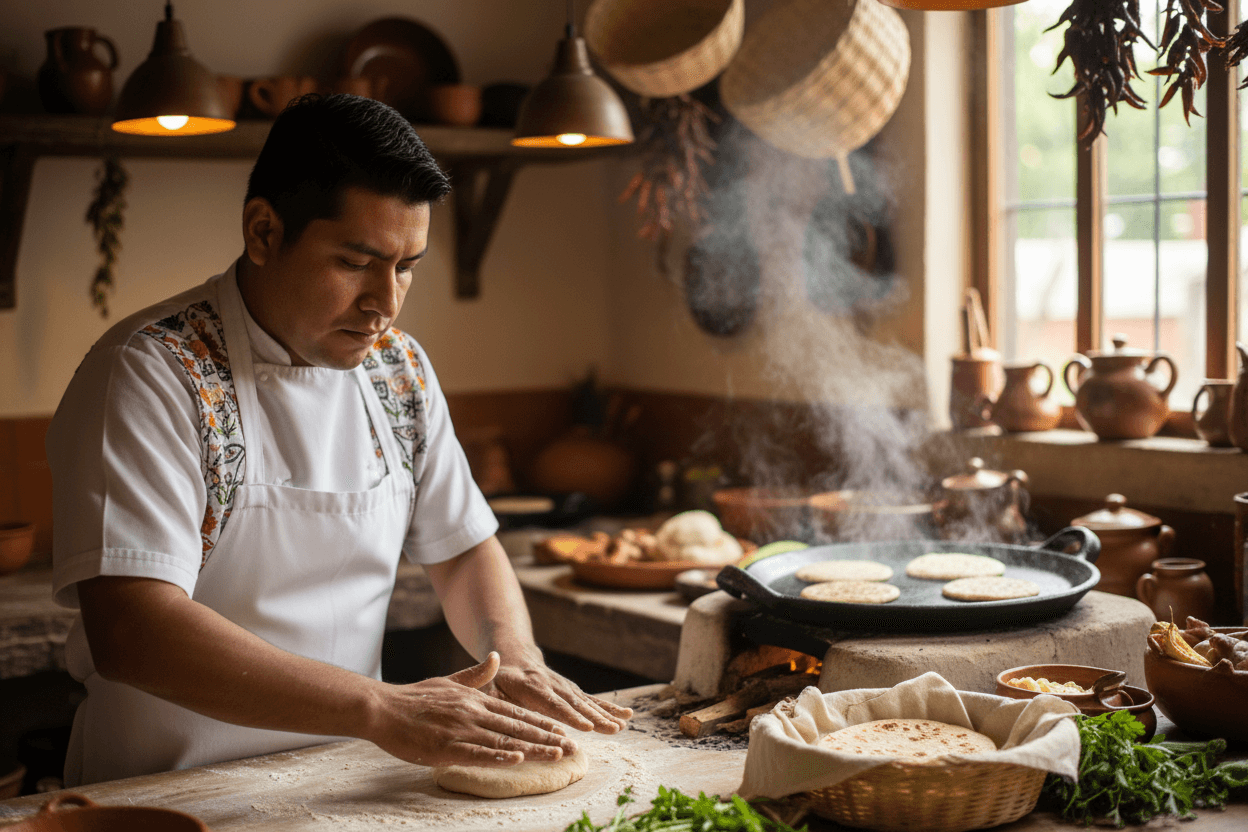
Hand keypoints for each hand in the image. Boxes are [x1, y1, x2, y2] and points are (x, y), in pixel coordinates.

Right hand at [366, 652, 577, 767]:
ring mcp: (461, 730)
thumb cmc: (415, 698)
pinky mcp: (446, 747)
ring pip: (504, 740)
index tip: (562, 730)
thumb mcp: (449, 681)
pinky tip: (517, 758)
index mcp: (476, 700)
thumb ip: (476, 673)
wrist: (383, 707)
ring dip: (532, 748)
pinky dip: (498, 755)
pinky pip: (477, 753)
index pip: (515, 712)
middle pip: (517, 727)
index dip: (540, 723)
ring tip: (557, 754)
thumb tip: (496, 656)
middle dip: (547, 738)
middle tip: (572, 748)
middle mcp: (474, 713)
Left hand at [488, 654, 633, 734]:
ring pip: (587, 701)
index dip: (569, 715)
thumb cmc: (499, 676)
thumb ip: (489, 689)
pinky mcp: (572, 691)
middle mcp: (553, 685)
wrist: (515, 654)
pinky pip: (592, 700)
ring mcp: (565, 687)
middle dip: (595, 718)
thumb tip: (486, 694)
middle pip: (576, 704)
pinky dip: (610, 708)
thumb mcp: (490, 682)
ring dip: (605, 714)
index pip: (553, 704)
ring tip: (622, 725)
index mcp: (532, 686)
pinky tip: (626, 717)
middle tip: (612, 730)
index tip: (585, 727)